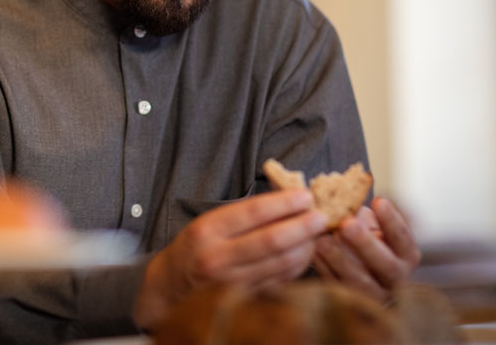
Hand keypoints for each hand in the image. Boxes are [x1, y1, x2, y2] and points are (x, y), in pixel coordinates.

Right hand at [133, 189, 328, 329]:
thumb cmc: (198, 246)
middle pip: (271, 241)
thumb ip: (246, 213)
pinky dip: (297, 267)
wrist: (173, 284)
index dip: (284, 203)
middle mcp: (217, 258)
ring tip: (316, 234)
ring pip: (280, 264)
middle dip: (302, 227)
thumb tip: (289, 198)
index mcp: (208, 230)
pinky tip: (305, 254)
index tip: (306, 196)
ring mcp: (231, 282)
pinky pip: (280, 282)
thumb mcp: (211, 221)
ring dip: (305, 247)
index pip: (253, 212)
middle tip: (321, 217)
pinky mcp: (243, 299)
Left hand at [312, 196, 420, 302]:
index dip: (392, 221)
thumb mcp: (372, 226)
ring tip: (323, 241)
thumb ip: (365, 217)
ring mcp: (375, 294)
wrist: (358, 271)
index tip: (379, 201)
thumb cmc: (365, 238)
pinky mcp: (352, 303)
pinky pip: (339, 288)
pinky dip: (325, 270)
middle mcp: (395, 278)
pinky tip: (313, 252)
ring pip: (360, 282)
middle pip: (386, 265)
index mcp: (406, 254)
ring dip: (341, 260)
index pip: (403, 238)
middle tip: (347, 224)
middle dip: (365, 243)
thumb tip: (349, 203)